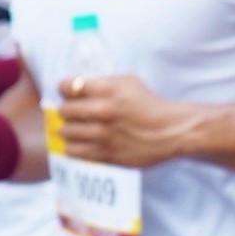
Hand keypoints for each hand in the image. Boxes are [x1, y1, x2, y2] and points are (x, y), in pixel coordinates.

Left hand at [55, 73, 194, 168]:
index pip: (66, 86)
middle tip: (75, 113)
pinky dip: (74, 147)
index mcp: (106, 89)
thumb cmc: (150, 104)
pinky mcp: (104, 154)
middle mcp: (100, 111)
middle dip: (68, 111)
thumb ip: (102, 83)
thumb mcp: (128, 82)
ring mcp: (101, 134)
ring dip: (70, 130)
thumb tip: (78, 87)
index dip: (65, 89)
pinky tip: (82, 143)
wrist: (170, 131)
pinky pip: (73, 151)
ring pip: (66, 132)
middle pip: (63, 110)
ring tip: (79, 130)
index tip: (69, 93)